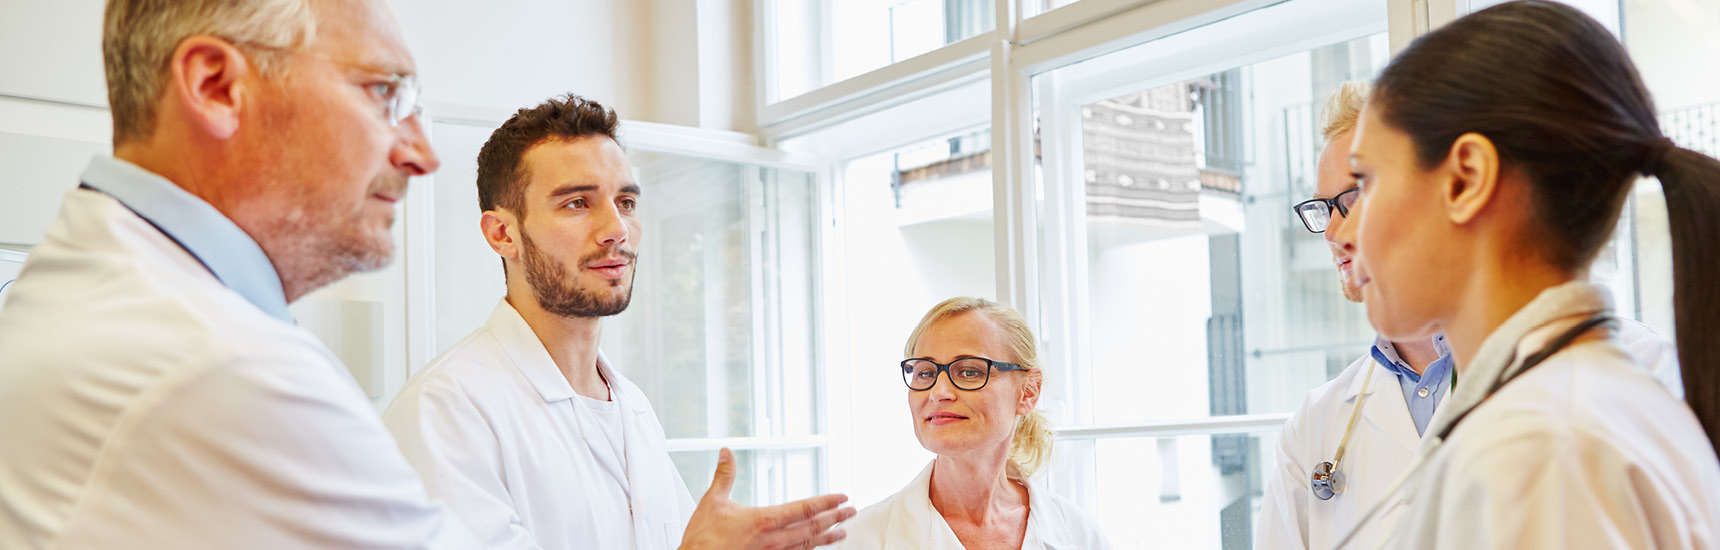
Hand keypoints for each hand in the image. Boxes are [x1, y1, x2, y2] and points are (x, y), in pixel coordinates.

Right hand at [678, 448, 856, 549]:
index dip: (827, 502)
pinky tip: (815, 549)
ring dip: (827, 537)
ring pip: (807, 545)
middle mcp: (774, 539)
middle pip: (813, 527)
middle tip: (851, 511)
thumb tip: (726, 452)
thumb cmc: (703, 539)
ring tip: (842, 533)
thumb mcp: (713, 501)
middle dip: (835, 518)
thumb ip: (724, 475)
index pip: (805, 508)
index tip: (842, 497)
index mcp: (765, 520)